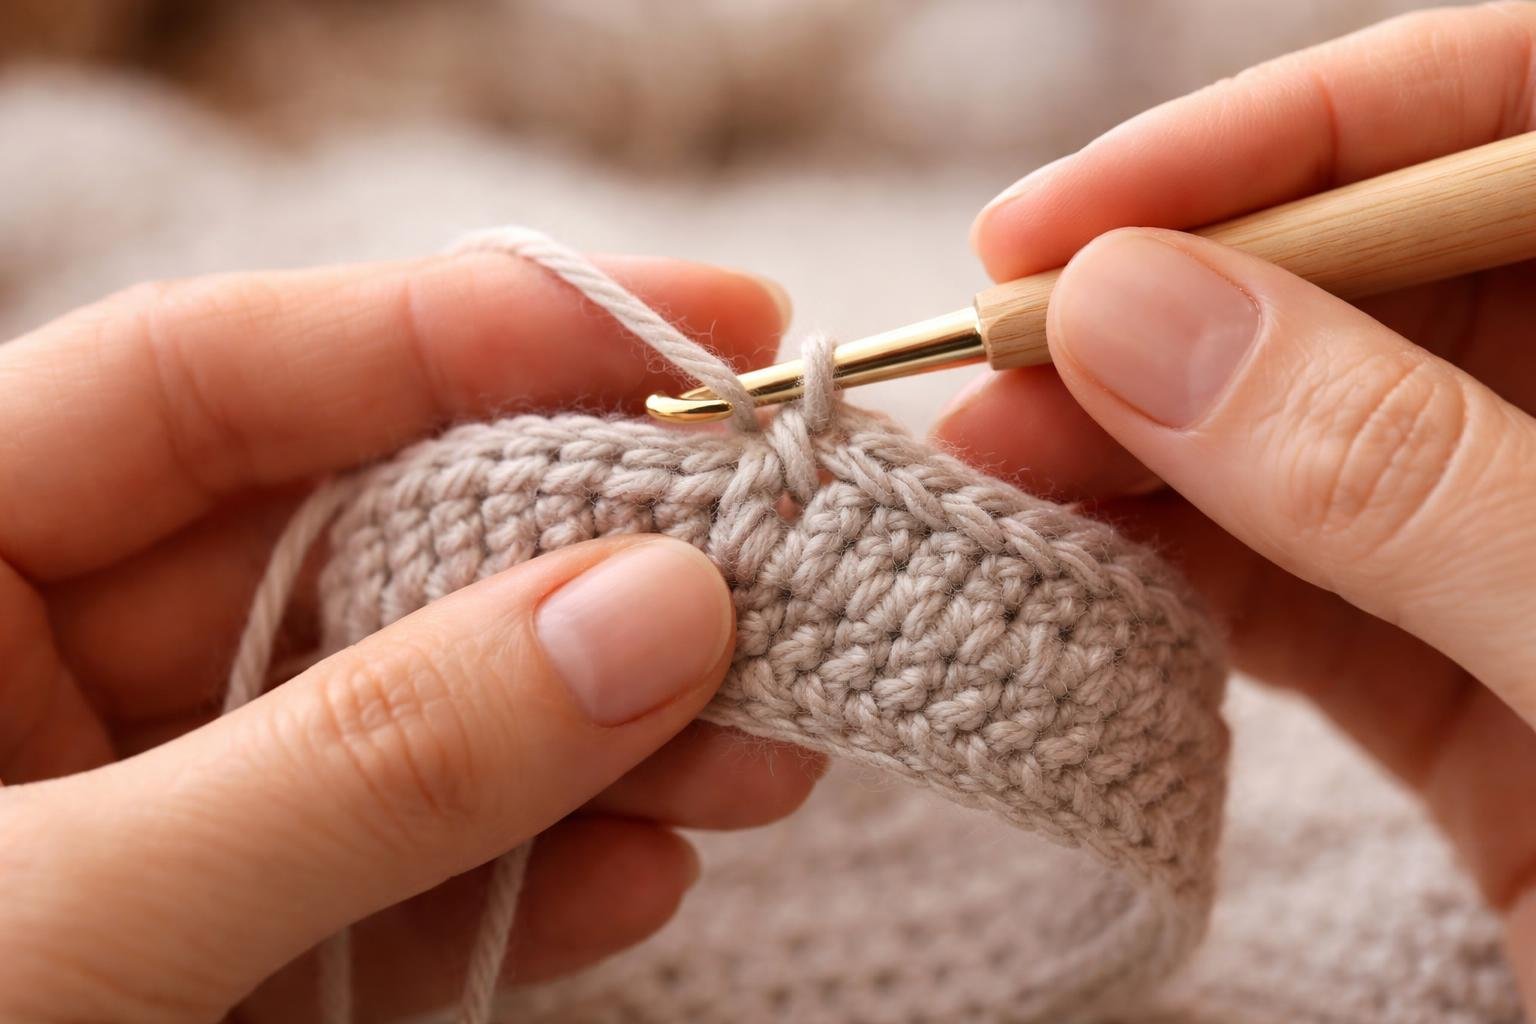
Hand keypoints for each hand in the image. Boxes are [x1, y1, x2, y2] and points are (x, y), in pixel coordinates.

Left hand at [0, 249, 819, 1022]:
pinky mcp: (239, 940)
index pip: (223, 375)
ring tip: (764, 737)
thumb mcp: (66, 925)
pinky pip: (411, 873)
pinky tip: (648, 871)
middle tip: (773, 552)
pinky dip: (537, 876)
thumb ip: (360, 761)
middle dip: (579, 550)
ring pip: (421, 708)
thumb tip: (649, 609)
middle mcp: (53, 662)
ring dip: (604, 726)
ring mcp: (163, 805)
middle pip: (363, 534)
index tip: (695, 326)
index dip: (465, 328)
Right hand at [941, 0, 1535, 1004]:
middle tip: (997, 365)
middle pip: (1370, 283)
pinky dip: (1175, 578)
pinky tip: (1075, 570)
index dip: (1284, 136)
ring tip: (993, 469)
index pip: (1508, 114)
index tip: (1079, 217)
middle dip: (1168, 312)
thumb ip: (1399, 473)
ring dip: (1136, 451)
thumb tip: (1137, 318)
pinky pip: (1296, 592)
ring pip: (1303, 442)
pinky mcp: (1471, 689)